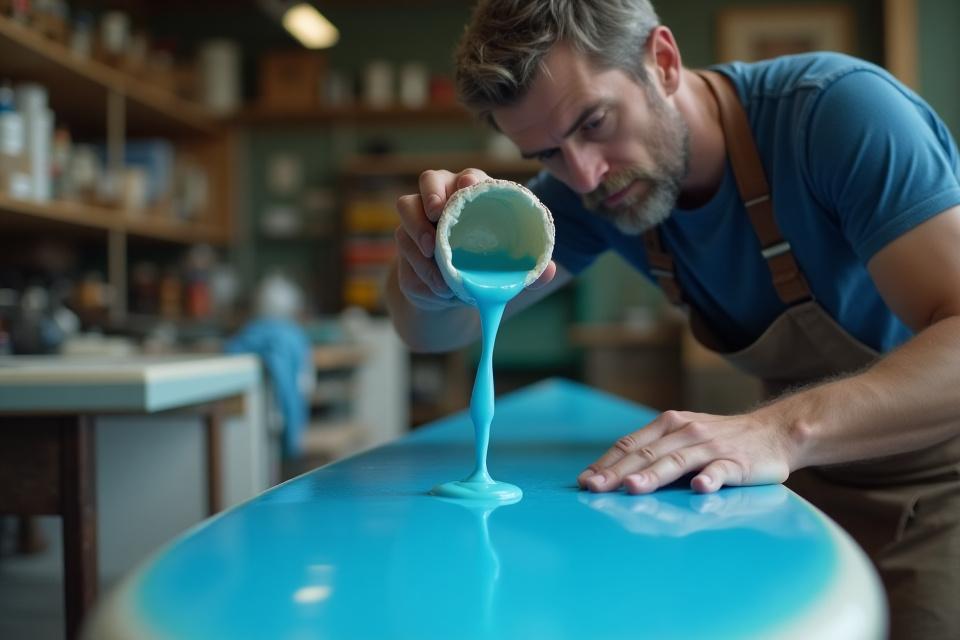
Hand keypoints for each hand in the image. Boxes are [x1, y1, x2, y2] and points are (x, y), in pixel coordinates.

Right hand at [394, 168, 556, 309]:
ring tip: (431, 251)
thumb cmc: (483, 270)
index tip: (470, 187)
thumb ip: (528, 270)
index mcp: (474, 199)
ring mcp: (419, 218)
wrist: (452, 296)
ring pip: (407, 207)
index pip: (470, 177)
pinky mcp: (405, 240)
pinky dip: (419, 264)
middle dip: (433, 192)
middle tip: (438, 213)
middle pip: (430, 179)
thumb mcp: (507, 272)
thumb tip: (549, 270)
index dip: (468, 180)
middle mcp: (444, 200)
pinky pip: (403, 244)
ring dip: (417, 228)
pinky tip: (436, 283)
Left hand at [577, 409, 800, 493]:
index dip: (606, 463)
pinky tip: (700, 488)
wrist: (774, 431)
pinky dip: (710, 478)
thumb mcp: (683, 437)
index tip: (584, 481)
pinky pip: (721, 470)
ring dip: (653, 474)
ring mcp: (711, 446)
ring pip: (677, 461)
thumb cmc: (719, 439)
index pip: (630, 444)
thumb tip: (611, 474)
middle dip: (617, 472)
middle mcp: (686, 431)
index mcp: (668, 425)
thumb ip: (653, 451)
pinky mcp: (737, 461)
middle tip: (595, 489)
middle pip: (646, 453)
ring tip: (633, 488)